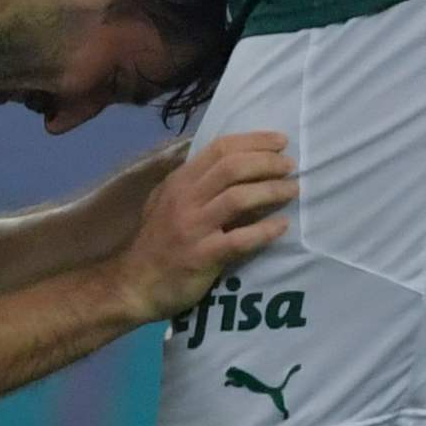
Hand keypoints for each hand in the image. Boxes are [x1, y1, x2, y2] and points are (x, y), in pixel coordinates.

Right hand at [109, 132, 298, 321]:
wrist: (133, 285)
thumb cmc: (158, 241)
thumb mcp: (168, 202)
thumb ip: (196, 183)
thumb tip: (239, 164)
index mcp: (179, 182)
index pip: (219, 149)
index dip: (254, 141)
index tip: (280, 141)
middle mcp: (185, 199)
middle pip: (232, 167)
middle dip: (267, 162)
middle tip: (291, 166)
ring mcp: (193, 228)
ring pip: (238, 198)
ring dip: (271, 191)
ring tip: (293, 191)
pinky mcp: (202, 256)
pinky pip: (239, 240)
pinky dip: (265, 230)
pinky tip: (282, 226)